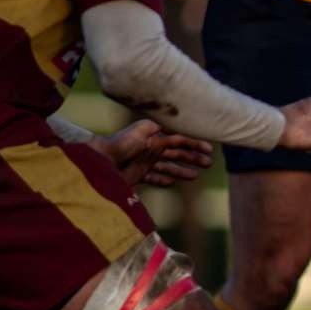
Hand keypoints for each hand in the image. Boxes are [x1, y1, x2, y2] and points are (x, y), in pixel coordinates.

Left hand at [93, 119, 212, 186]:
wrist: (100, 161)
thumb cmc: (122, 144)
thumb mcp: (143, 130)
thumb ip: (161, 127)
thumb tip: (177, 127)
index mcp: (155, 137)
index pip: (180, 139)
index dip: (195, 144)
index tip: (209, 150)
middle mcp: (151, 148)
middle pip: (177, 152)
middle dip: (193, 157)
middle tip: (208, 164)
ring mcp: (144, 162)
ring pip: (168, 166)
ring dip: (182, 170)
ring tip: (195, 176)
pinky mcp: (137, 175)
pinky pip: (153, 177)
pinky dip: (163, 179)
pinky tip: (171, 182)